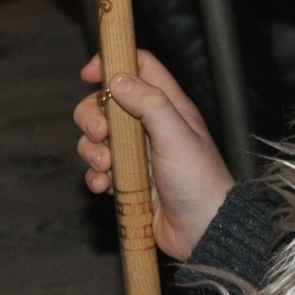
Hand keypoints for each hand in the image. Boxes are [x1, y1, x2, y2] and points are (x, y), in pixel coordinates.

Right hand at [74, 50, 235, 260]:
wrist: (204, 231)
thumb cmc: (199, 180)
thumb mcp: (177, 135)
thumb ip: (149, 103)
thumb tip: (117, 79)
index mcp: (168, 106)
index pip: (139, 67)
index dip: (112, 63)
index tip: (89, 74)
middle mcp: (151, 126)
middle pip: (107, 103)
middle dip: (93, 116)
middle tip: (101, 134)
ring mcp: (138, 154)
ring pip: (98, 138)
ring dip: (92, 151)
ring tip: (107, 167)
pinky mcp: (128, 181)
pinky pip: (99, 170)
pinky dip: (95, 176)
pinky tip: (105, 187)